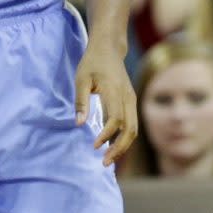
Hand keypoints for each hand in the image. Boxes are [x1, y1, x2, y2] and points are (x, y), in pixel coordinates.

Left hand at [75, 44, 137, 166]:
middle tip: (104, 163)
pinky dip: (125, 138)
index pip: (116, 119)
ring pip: (134, 129)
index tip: (95, 146)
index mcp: (114, 91)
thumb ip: (81, 101)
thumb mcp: (80, 79)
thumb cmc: (91, 63)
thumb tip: (78, 124)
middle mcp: (127, 97)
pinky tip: (113, 146)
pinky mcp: (131, 101)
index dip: (107, 135)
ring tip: (109, 159)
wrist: (108, 49)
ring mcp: (132, 99)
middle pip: (130, 129)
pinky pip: (132, 124)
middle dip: (119, 148)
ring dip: (123, 146)